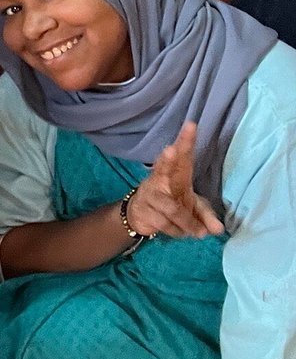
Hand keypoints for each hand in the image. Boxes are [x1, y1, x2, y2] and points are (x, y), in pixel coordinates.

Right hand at [125, 123, 224, 238]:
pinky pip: (165, 224)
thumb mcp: (193, 208)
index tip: (191, 125)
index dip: (186, 140)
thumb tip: (218, 230)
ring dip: (188, 223)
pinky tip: (182, 233)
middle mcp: (160, 179)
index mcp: (176, 173)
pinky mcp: (143, 209)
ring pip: (172, 209)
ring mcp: (150, 194)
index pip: (183, 155)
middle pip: (164, 167)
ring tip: (199, 233)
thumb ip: (206, 216)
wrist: (139, 215)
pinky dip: (178, 231)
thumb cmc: (172, 203)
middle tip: (170, 150)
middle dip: (167, 159)